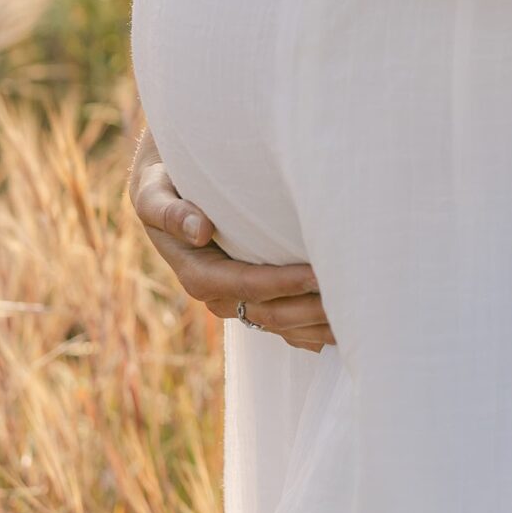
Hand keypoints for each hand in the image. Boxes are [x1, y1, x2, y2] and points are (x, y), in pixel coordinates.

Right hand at [128, 128, 333, 351]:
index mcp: (196, 271)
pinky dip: (314, 330)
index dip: (280, 284)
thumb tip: (199, 230)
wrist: (169, 190)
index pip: (243, 285)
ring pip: (281, 324)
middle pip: (268, 312)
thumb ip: (169, 210)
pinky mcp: (255, 299)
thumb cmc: (164, 183)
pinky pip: (285, 325)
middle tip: (351, 296)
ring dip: (317, 324)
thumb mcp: (154, 191)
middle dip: (308, 309)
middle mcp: (218, 294)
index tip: (316, 274)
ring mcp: (238, 301)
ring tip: (357, 316)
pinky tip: (345, 330)